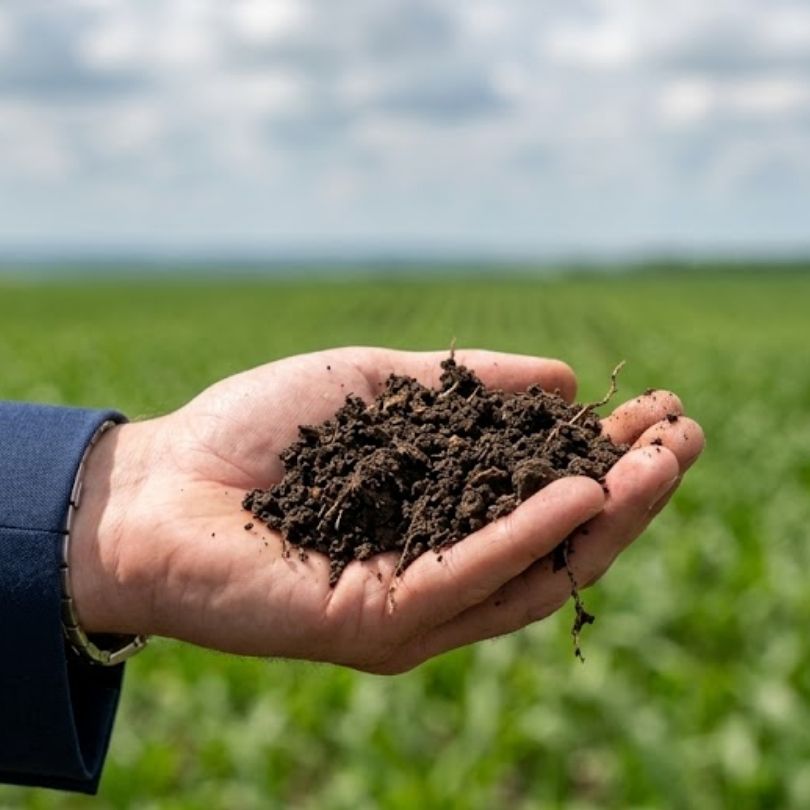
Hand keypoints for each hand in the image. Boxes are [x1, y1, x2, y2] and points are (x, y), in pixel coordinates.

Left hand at [71, 348, 703, 672]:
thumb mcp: (380, 390)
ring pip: (530, 568)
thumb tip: (560, 379)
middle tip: (686, 434)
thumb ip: (466, 388)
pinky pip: (469, 579)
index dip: (605, 454)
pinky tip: (581, 491)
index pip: (542, 492)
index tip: (656, 411)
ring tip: (663, 459)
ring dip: (603, 513)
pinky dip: (528, 535)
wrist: (154, 487)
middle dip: (626, 486)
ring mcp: (413, 605)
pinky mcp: (378, 625)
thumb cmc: (258, 432)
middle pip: (552, 537)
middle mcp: (437, 569)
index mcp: (440, 517)